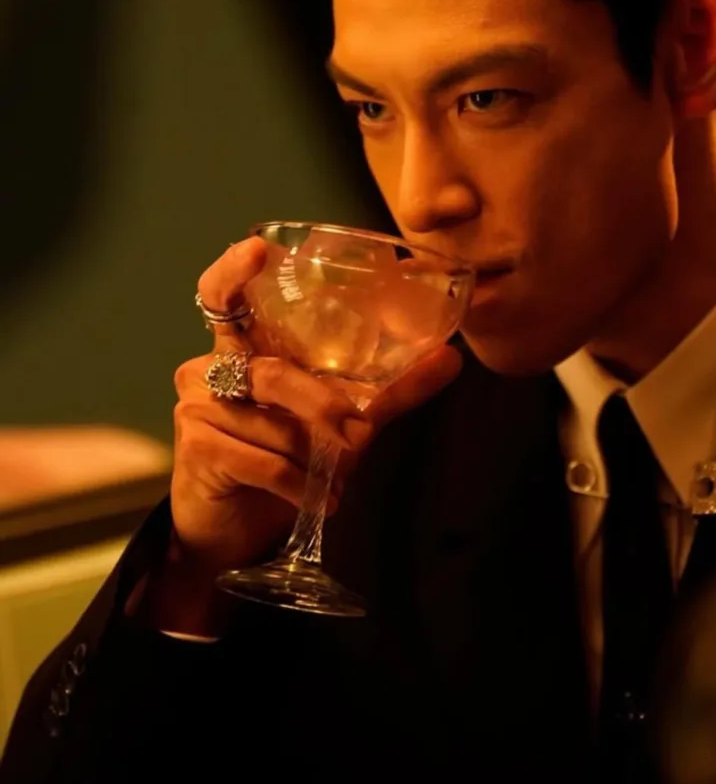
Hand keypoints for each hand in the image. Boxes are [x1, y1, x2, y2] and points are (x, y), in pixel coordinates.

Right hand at [145, 238, 462, 633]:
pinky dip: (296, 483)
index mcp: (243, 351)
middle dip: (322, 407)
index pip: (224, 297)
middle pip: (275, 373)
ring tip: (331, 480)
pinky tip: (313, 499)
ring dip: (313, 458)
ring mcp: (197, 406)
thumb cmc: (284, 463)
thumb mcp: (342, 423)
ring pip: (273, 423)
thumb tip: (451, 357)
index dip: (235, 271)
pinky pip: (262, 459)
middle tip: (355, 433)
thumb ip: (389, 391)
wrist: (235, 533)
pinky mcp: (196, 448)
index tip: (259, 250)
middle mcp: (212, 369)